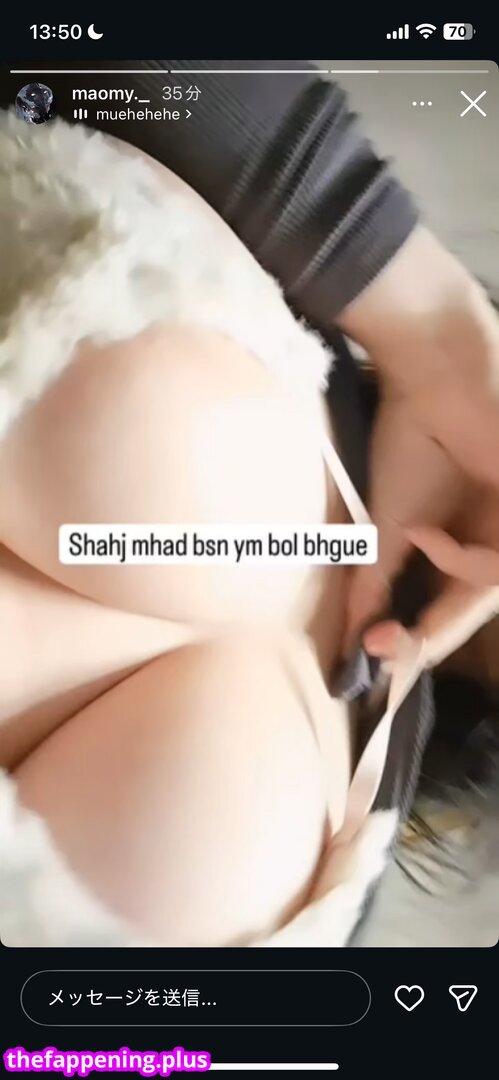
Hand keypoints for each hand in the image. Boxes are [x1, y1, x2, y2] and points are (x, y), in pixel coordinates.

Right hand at [338, 226, 498, 667]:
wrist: (433, 377)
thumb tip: (350, 641)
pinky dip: (460, 559)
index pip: (446, 602)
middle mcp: (489, 536)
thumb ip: (374, 583)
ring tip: (410, 551)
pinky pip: (496, 565)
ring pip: (486, 591)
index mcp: (461, 538)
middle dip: (426, 638)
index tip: (369, 659)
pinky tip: (426, 533)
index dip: (412, 637)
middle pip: (469, 607)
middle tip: (382, 654)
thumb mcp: (386, 523)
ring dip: (443, 594)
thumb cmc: (410, 439)